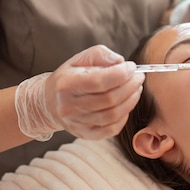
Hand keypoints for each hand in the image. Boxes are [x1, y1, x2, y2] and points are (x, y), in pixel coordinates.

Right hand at [15, 46, 144, 140]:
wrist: (50, 101)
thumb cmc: (70, 76)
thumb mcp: (81, 58)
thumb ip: (102, 55)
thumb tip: (120, 63)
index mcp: (66, 83)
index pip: (99, 81)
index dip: (121, 74)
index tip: (131, 67)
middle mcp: (69, 106)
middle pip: (109, 99)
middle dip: (131, 86)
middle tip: (138, 77)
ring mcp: (76, 123)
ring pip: (113, 115)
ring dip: (131, 100)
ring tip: (136, 89)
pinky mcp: (84, 134)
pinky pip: (111, 129)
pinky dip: (124, 117)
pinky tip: (126, 104)